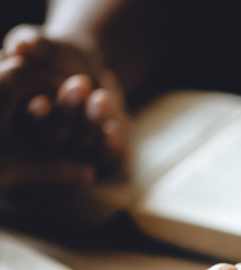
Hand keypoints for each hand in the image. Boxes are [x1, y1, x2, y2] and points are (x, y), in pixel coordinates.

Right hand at [0, 25, 130, 189]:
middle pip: (54, 138)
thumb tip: (21, 45)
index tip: (41, 102)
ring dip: (93, 126)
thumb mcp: (40, 45)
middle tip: (78, 86)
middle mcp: (44, 140)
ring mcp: (73, 150)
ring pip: (82, 146)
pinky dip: (114, 143)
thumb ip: (29, 44)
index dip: (34, 115)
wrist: (84, 65)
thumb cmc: (52, 53)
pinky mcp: (98, 153)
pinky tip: (120, 126)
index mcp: (19, 119)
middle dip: (66, 114)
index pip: (24, 123)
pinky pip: (107, 155)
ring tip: (103, 98)